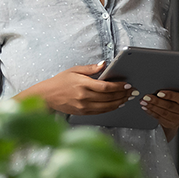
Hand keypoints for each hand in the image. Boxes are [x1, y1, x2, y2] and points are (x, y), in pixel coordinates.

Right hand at [18, 62, 135, 114]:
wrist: (46, 96)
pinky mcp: (82, 113)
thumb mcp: (74, 70)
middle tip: (131, 91)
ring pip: (106, 107)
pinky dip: (111, 108)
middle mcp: (83, 97)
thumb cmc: (60, 82)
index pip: (105, 87)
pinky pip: (100, 112)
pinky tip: (117, 104)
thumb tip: (104, 64)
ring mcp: (83, 107)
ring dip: (119, 102)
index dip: (118, 86)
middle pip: (108, 97)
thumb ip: (91, 68)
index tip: (126, 84)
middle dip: (122, 94)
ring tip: (127, 98)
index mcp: (82, 84)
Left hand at [142, 89, 178, 140]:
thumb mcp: (178, 91)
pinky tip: (146, 108)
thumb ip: (171, 90)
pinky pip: (160, 118)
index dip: (169, 95)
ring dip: (152, 107)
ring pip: (164, 113)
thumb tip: (156, 88)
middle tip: (146, 97)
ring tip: (144, 102)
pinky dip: (152, 113)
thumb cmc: (177, 96)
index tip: (159, 93)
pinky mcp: (172, 124)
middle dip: (156, 101)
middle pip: (170, 106)